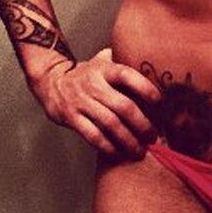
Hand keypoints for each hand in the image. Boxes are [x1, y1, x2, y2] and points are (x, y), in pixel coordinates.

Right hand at [27, 47, 161, 159]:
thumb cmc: (86, 73)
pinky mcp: (71, 117)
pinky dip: (108, 147)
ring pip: (110, 124)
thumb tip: (154, 61)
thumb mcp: (103, 60)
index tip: (160, 102)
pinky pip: (92, 135)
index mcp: (104, 69)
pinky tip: (119, 153)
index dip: (145, 87)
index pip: (127, 75)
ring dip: (128, 140)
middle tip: (153, 136)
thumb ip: (124, 59)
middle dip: (142, 124)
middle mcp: (93, 84)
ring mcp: (81, 101)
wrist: (51, 80)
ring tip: (140, 151)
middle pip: (122, 106)